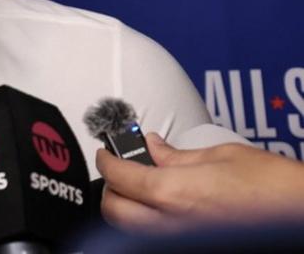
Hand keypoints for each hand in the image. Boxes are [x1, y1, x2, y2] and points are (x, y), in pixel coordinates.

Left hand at [96, 132, 303, 232]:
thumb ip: (178, 154)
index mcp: (173, 192)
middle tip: (118, 168)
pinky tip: (162, 206)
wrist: (302, 214)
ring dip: (127, 206)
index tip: (105, 151)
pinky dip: (148, 221)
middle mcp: (171, 223)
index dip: (106, 159)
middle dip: (110, 187)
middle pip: (114, 210)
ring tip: (138, 186)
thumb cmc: (276, 189)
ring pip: (131, 228)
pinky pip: (155, 236)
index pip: (118, 176)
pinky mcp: (193, 247)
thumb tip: (153, 146)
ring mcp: (181, 239)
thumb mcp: (222, 155)